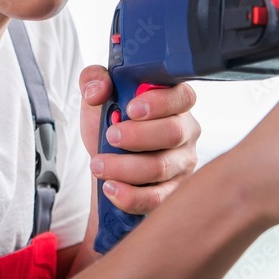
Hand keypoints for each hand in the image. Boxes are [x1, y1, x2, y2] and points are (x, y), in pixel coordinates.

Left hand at [79, 66, 200, 215]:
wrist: (106, 164)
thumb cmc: (109, 126)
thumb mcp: (96, 99)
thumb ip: (93, 81)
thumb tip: (98, 90)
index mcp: (172, 101)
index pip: (182, 96)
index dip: (160, 102)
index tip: (130, 109)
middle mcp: (185, 130)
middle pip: (174, 132)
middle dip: (137, 136)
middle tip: (110, 136)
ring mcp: (183, 162)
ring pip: (161, 167)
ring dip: (125, 167)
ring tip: (99, 165)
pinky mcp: (174, 191)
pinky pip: (158, 197)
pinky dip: (130, 195)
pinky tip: (111, 187)